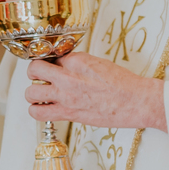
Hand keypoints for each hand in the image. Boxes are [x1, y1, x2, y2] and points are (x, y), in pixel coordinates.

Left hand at [26, 53, 166, 131]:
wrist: (137, 101)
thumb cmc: (123, 83)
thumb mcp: (99, 63)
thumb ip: (78, 63)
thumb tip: (63, 65)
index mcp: (77, 59)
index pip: (51, 55)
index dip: (51, 62)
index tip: (54, 67)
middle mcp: (68, 76)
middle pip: (34, 69)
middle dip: (35, 73)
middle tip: (41, 79)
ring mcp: (66, 96)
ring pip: (30, 92)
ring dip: (33, 93)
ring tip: (42, 95)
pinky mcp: (68, 113)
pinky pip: (38, 112)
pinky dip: (37, 111)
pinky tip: (46, 108)